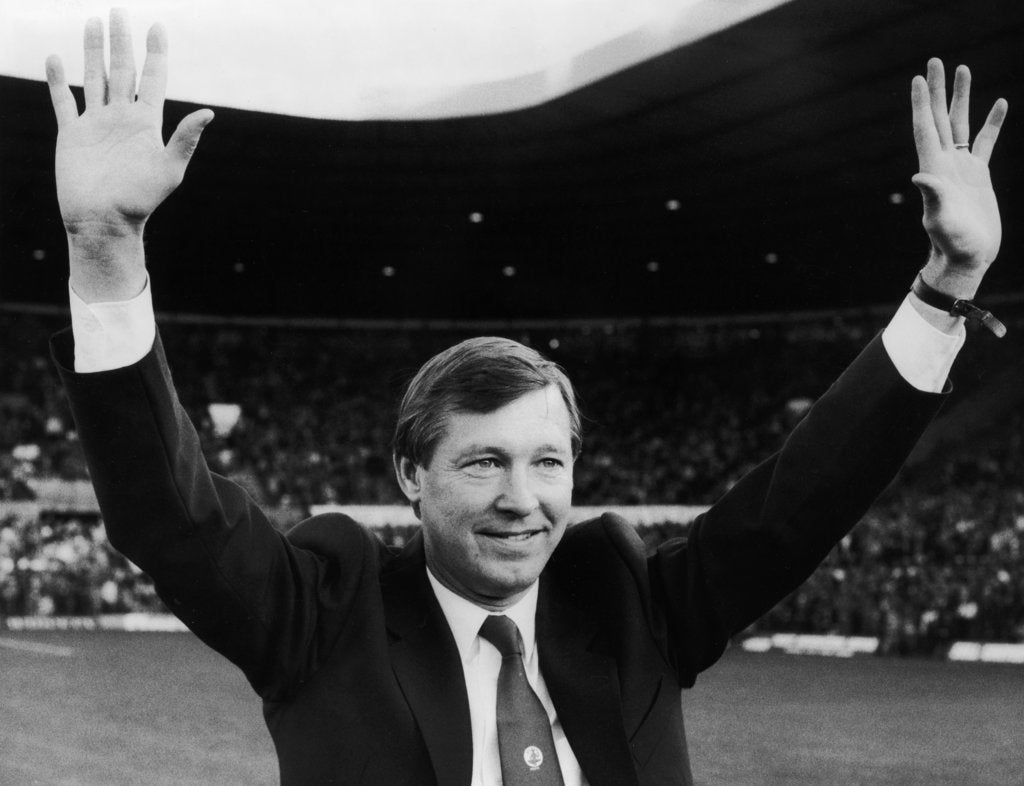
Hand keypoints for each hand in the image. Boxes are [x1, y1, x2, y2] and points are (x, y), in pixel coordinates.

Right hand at [45, 9, 211, 300]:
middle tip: (119, 11)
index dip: (155, 53)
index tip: (157, 26)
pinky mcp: (73, 134)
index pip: (153, 78)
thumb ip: (186, 139)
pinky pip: (64, 101)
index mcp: (147, 123)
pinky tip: (56, 59)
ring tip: (93, 23)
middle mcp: (122, 118)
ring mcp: (97, 124)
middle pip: (122, 69)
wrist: (103, 222)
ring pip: (94, 77)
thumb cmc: (139, 201)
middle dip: (121, 41)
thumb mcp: (169, 169)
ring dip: (92, 51)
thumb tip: (210, 112)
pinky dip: (58, 80)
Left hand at [911, 58, 1006, 297]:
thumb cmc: (953, 242)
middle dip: (937, 90)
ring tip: (963, 69)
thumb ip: (933, 197)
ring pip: (960, 124)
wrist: (967, 257)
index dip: (921, 104)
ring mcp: (960, 168)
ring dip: (961, 98)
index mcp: (934, 169)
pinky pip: (984, 142)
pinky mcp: (977, 176)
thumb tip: (920, 177)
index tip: (917, 78)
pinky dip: (991, 123)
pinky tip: (999, 103)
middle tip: (934, 61)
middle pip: (939, 118)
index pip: (925, 129)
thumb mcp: (941, 218)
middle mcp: (943, 164)